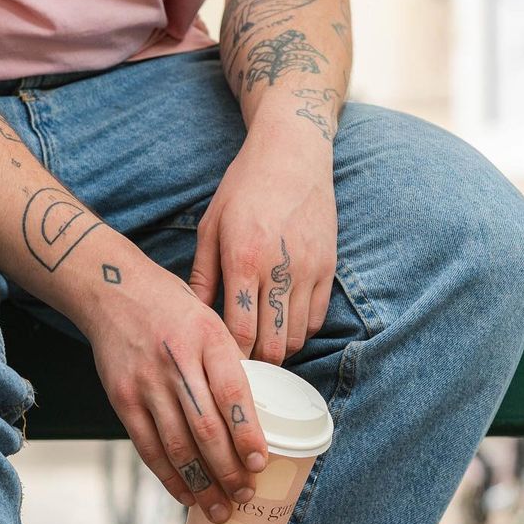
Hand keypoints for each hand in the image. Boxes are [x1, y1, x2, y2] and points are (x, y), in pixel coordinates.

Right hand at [86, 260, 269, 521]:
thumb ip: (230, 365)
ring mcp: (147, 383)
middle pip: (206, 429)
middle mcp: (177, 363)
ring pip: (177, 445)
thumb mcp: (211, 321)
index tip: (260, 464)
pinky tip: (185, 494)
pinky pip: (148, 446)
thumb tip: (255, 418)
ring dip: (201, 483)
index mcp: (209, 340)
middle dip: (228, 470)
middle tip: (245, 496)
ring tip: (219, 508)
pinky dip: (169, 476)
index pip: (233, 395)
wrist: (114, 290)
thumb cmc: (173, 309)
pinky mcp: (123, 398)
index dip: (247, 434)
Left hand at [190, 117, 337, 361]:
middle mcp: (280, 268)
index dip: (232, 357)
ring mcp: (309, 270)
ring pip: (296, 336)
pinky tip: (281, 330)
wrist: (293, 155)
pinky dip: (298, 333)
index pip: (240, 330)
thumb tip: (194, 318)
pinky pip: (316, 319)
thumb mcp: (211, 227)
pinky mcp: (328, 268)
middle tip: (240, 369)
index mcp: (244, 258)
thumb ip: (203, 276)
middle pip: (272, 344)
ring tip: (259, 353)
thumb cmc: (244, 189)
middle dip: (255, 364)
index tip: (221, 366)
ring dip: (277, 352)